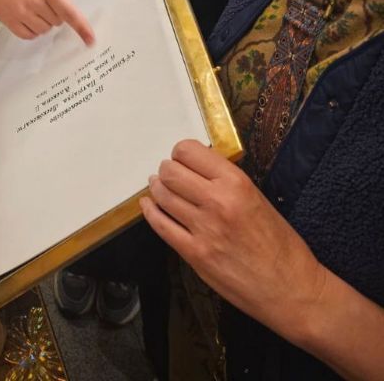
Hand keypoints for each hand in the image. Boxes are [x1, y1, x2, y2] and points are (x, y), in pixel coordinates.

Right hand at [0, 0, 93, 45]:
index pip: (69, 12)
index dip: (82, 28)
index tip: (91, 40)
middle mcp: (35, 2)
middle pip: (58, 21)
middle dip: (57, 13)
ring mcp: (21, 13)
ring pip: (44, 29)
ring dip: (45, 22)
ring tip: (35, 6)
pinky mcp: (10, 21)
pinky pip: (29, 35)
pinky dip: (33, 30)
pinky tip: (29, 17)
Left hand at [139, 140, 327, 339]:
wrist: (291, 289)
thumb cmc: (281, 245)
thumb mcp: (258, 198)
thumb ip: (226, 182)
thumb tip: (198, 169)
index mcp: (236, 183)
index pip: (189, 151)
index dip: (181, 152)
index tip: (182, 158)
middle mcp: (217, 202)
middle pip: (170, 172)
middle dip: (166, 169)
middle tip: (169, 173)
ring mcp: (203, 229)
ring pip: (162, 196)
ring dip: (157, 188)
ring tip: (159, 186)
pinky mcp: (194, 254)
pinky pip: (161, 226)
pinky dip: (151, 212)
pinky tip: (150, 206)